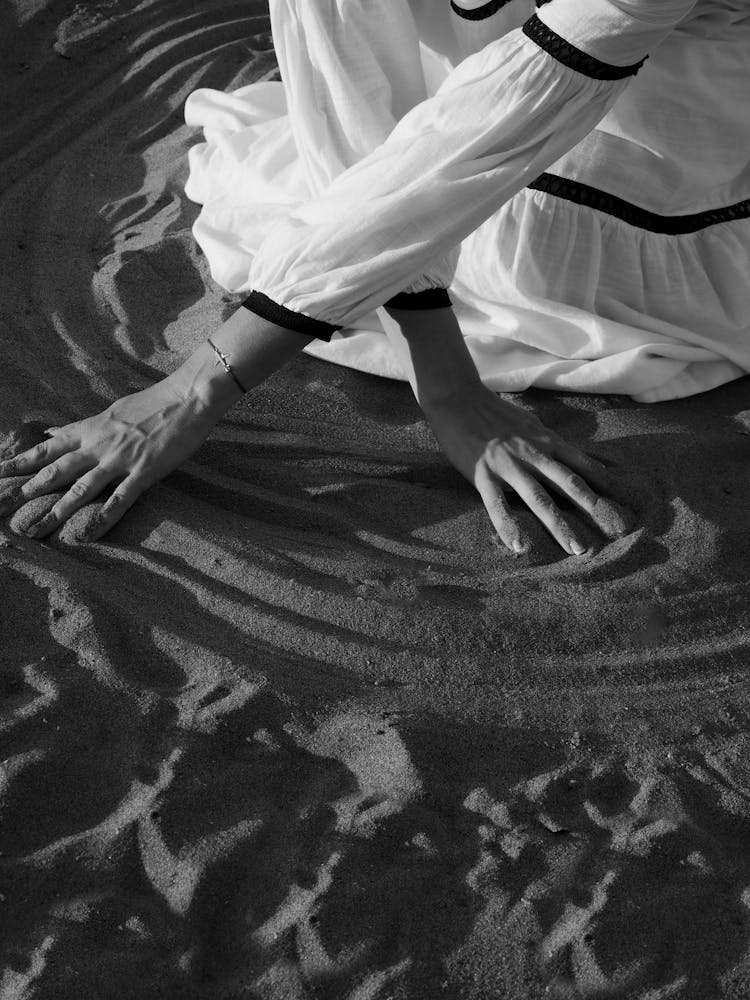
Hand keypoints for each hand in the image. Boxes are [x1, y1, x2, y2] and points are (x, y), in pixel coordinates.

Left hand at [0, 376, 227, 541]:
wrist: (188, 397)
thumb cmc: (154, 403)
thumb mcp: (111, 411)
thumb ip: (82, 426)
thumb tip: (54, 432)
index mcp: (91, 428)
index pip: (47, 448)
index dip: (20, 462)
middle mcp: (99, 444)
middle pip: (55, 472)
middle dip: (27, 492)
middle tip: (3, 507)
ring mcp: (120, 459)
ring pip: (80, 489)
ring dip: (54, 511)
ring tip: (33, 529)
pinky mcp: (144, 472)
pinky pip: (119, 500)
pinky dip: (101, 519)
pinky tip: (86, 535)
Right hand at [421, 383, 628, 555]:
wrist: (458, 399)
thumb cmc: (494, 412)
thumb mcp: (530, 423)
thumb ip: (549, 442)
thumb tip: (571, 456)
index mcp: (546, 442)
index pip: (583, 466)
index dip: (605, 486)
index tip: (624, 504)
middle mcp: (534, 454)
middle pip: (569, 484)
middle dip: (594, 509)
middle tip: (615, 532)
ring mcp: (509, 466)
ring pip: (539, 499)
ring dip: (560, 525)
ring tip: (576, 549)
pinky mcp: (484, 475)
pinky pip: (498, 505)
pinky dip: (509, 527)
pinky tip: (519, 547)